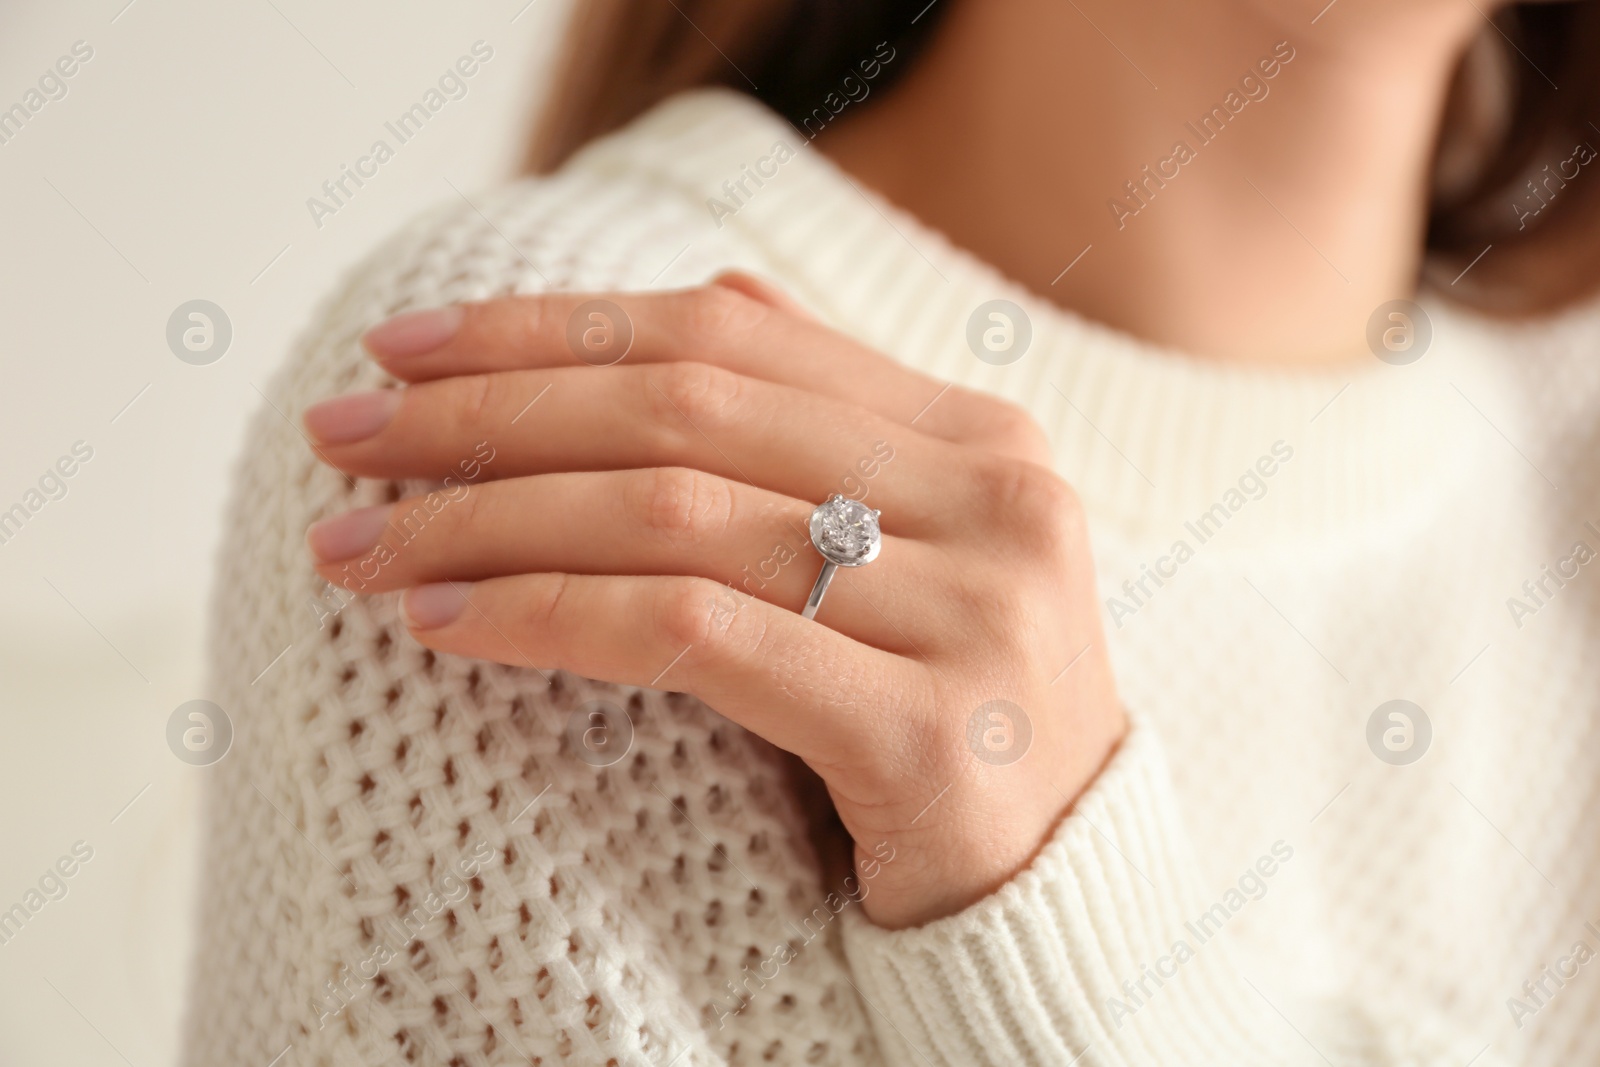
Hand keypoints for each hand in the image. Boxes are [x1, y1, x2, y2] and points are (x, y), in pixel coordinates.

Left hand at [300, 275, 1125, 928]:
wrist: (1051, 898)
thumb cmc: (939, 718)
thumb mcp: (899, 553)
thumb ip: (821, 426)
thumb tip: (693, 298)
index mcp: (977, 437)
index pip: (726, 336)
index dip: (553, 326)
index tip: (405, 345)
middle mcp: (992, 500)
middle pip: (685, 413)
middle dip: (488, 413)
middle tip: (343, 435)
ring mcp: (971, 612)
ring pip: (672, 517)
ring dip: (488, 521)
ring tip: (358, 545)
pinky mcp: (926, 731)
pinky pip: (692, 637)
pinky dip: (550, 616)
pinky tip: (445, 624)